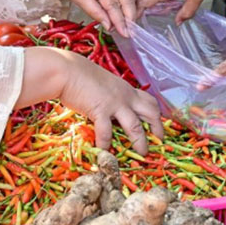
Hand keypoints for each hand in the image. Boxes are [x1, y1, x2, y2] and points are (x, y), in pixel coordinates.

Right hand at [17, 47, 162, 154]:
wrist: (66, 70)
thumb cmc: (80, 76)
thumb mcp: (104, 84)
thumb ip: (111, 97)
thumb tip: (112, 112)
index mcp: (126, 90)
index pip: (150, 101)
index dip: (156, 115)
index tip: (158, 126)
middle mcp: (125, 96)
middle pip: (150, 112)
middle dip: (157, 128)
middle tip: (159, 142)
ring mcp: (114, 103)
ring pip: (135, 126)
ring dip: (139, 142)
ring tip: (142, 153)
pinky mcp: (100, 110)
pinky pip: (106, 132)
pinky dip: (106, 144)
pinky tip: (105, 153)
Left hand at [44, 0, 136, 35]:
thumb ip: (95, 12)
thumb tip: (109, 25)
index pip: (113, 5)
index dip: (120, 21)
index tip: (124, 33)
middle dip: (130, 18)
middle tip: (129, 32)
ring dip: (131, 10)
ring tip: (127, 24)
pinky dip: (131, 1)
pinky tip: (125, 11)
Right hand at [136, 0, 217, 22]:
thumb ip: (187, 11)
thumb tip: (178, 22)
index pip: (142, 1)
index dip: (134, 13)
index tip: (132, 25)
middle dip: (132, 11)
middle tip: (132, 26)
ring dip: (138, 6)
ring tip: (137, 20)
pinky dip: (145, 1)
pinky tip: (149, 10)